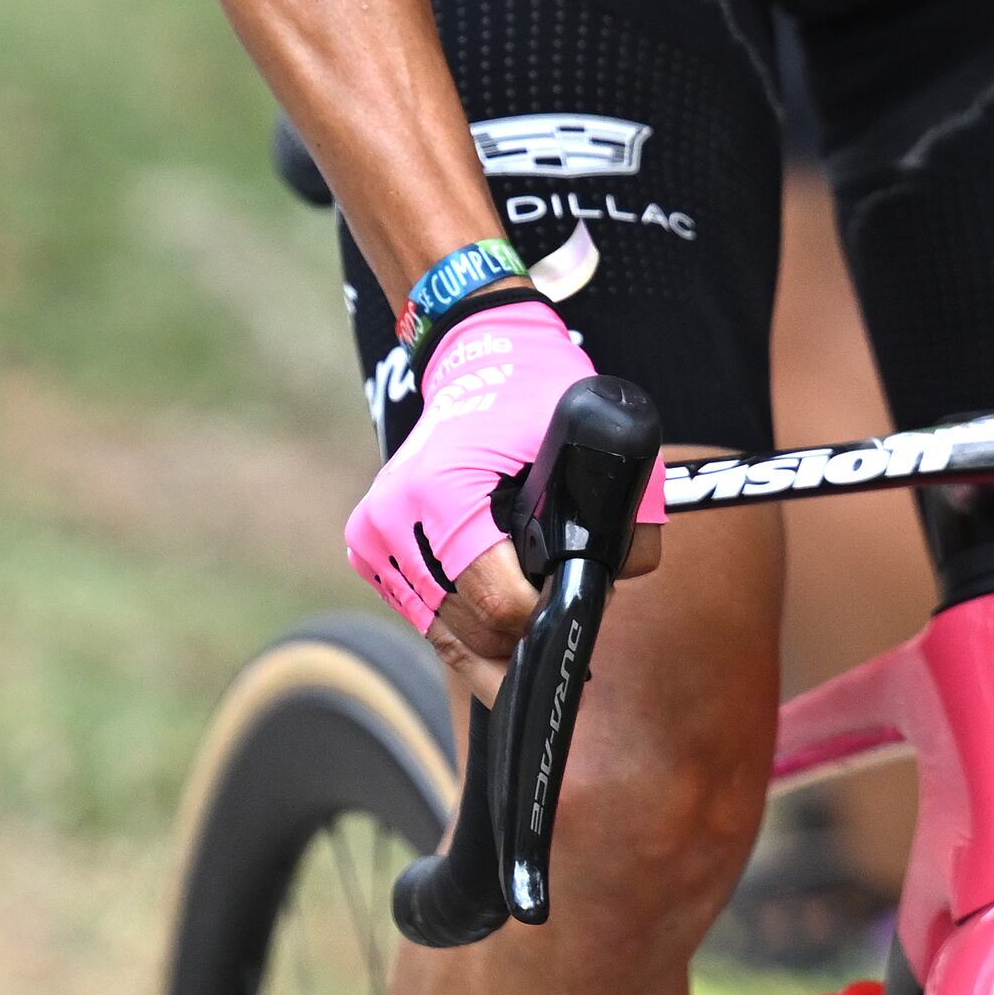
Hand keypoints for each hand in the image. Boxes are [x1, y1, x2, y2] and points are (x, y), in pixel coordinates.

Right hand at [345, 299, 665, 680]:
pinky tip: (498, 612)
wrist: (478, 358)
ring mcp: (373, 535)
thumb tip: (608, 588)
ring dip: (494, 636)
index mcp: (442, 488)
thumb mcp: (594, 442)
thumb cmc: (535, 397)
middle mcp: (393, 516)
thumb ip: (625, 519)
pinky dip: (464, 623)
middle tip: (559, 598)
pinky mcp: (367, 548)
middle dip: (524, 628)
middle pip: (470, 628)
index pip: (495, 602)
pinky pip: (424, 615)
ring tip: (533, 605)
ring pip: (444, 633)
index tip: (574, 597)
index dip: (543, 615)